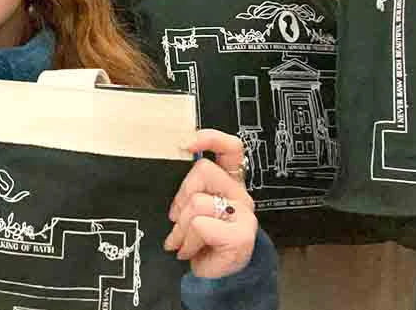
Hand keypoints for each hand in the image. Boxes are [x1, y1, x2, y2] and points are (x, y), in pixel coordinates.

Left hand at [165, 130, 257, 278]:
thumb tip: (171, 166)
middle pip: (203, 171)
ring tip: (182, 241)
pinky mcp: (241, 235)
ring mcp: (244, 214)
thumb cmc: (201, 240)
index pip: (231, 148)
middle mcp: (240, 194)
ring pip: (197, 201)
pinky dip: (188, 240)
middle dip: (181, 195)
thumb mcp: (192, 209)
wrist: (216, 277)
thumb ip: (189, 188)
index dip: (210, 138)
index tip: (185, 144)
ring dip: (181, 226)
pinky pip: (200, 225)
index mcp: (230, 182)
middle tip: (177, 219)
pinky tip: (189, 251)